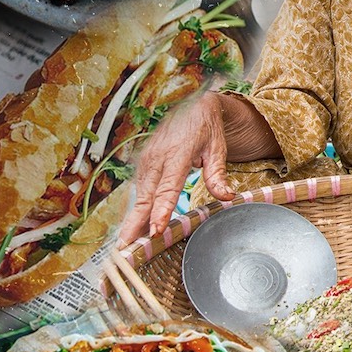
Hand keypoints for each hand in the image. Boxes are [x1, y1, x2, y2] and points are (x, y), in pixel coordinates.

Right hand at [118, 94, 232, 247]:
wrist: (192, 103)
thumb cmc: (207, 128)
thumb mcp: (218, 147)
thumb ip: (218, 174)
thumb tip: (227, 197)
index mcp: (178, 153)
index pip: (168, 187)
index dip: (161, 209)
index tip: (155, 229)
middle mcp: (158, 157)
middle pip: (145, 196)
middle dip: (135, 222)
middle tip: (126, 247)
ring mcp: (147, 160)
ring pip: (138, 195)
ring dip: (131, 220)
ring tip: (125, 245)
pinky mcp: (143, 163)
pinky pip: (138, 190)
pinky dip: (135, 210)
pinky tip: (132, 229)